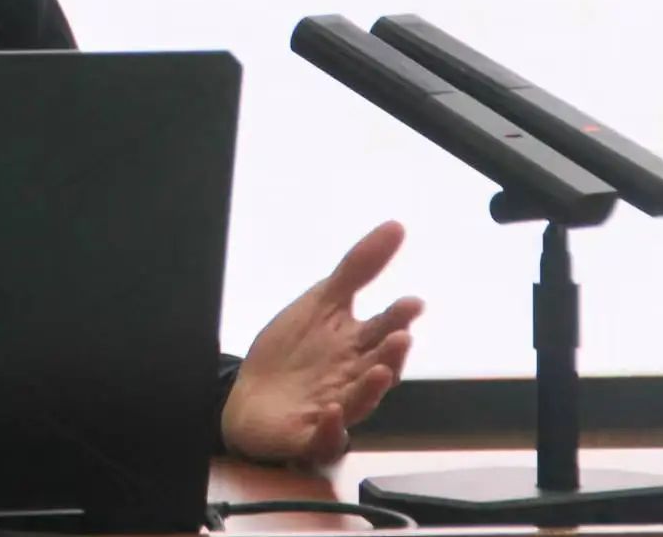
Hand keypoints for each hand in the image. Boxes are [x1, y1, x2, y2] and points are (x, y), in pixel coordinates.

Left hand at [221, 220, 421, 464]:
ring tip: (379, 373)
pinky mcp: (309, 434)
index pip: (383, 330)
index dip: (398, 317)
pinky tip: (330, 410)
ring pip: (359, 402)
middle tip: (401, 337)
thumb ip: (358, 268)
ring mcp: (334, 408)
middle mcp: (352, 379)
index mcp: (356, 347)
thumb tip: (396, 226)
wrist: (250, 396)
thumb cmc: (293, 351)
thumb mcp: (321, 301)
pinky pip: (323, 436)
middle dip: (390, 354)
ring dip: (370, 389)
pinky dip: (330, 426)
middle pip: (378, 367)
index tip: (412, 302)